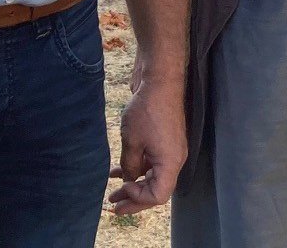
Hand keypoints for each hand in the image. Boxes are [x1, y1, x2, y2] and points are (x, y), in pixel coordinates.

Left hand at [108, 67, 186, 214]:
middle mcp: (174, 160)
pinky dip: (136, 168)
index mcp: (170, 163)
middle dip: (134, 199)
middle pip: (156, 189)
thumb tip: (127, 179)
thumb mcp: (132, 141)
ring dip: (133, 184)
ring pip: (152, 176)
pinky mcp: (165, 141)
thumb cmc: (147, 110)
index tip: (122, 188)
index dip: (138, 198)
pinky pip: (152, 162)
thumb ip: (129, 165)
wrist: (160, 82)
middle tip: (113, 206)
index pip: (158, 196)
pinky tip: (117, 170)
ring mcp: (171, 150)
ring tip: (112, 192)